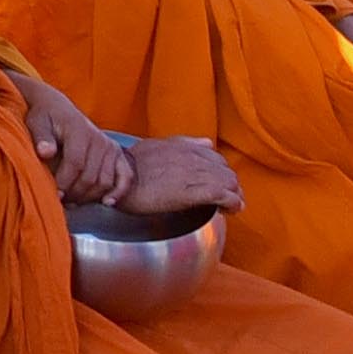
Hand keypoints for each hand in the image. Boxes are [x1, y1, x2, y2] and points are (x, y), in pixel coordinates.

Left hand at [12, 77, 117, 194]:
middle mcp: (99, 139)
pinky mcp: (118, 154)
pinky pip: (126, 177)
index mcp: (79, 130)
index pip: (75, 163)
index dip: (65, 182)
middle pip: (90, 176)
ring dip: (90, 196)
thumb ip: (41, 137)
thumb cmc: (45, 117)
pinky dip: (119, 191)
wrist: (58, 108)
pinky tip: (106, 202)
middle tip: (61, 202)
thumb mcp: (36, 122)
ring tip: (73, 202)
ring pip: (105, 181)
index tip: (54, 195)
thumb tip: (45, 152)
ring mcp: (110, 147)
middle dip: (75, 193)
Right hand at [115, 133, 244, 216]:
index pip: (216, 158)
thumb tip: (206, 143)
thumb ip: (183, 144)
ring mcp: (194, 173)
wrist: (118, 179)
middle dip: (231, 186)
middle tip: (227, 200)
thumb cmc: (130, 167)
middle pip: (226, 171)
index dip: (220, 173)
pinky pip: (224, 196)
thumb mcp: (156, 146)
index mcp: (183, 146)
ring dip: (234, 196)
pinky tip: (230, 211)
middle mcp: (192, 157)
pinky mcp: (194, 191)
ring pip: (229, 182)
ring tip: (230, 207)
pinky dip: (233, 204)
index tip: (218, 185)